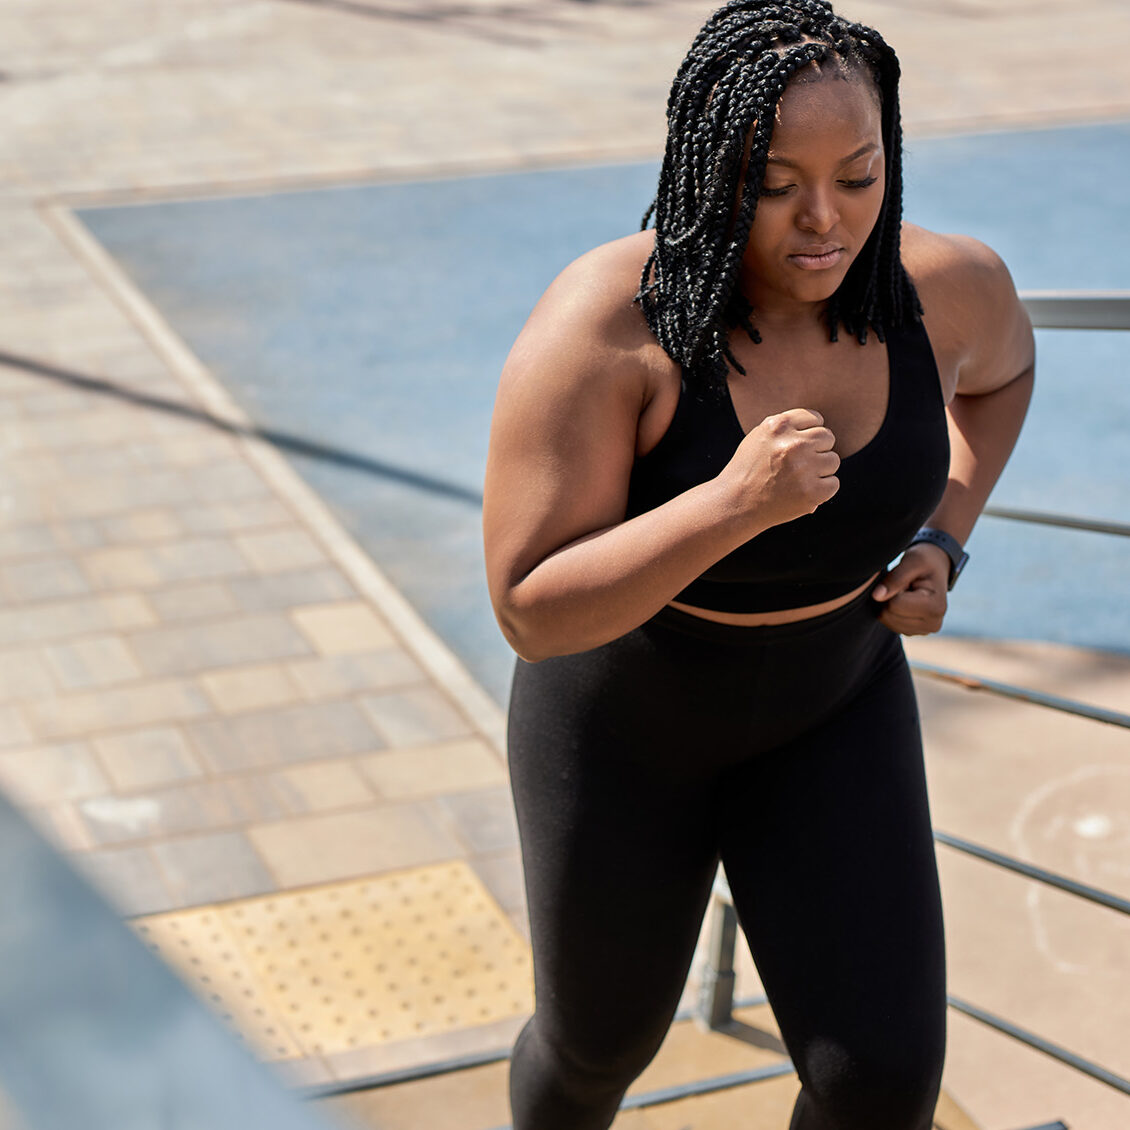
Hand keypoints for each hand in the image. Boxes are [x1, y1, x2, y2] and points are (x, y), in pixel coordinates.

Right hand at [722, 408, 840, 530]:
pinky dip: (822, 489)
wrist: (735, 504)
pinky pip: (833, 483)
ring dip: (820, 469)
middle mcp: (793, 444)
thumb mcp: (759, 436)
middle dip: (816, 449)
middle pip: (827, 437)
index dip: (807, 432)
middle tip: (798, 464)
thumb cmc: (749, 469)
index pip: (815, 418)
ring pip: (833, 460)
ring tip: (798, 478)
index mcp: (778, 425)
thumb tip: (820, 423)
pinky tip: (802, 491)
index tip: (797, 445)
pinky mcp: (811, 492)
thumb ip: (787, 427)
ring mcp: (803, 469)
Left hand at [871, 543, 949, 635]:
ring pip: (886, 620)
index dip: (893, 588)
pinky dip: (890, 610)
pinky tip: (903, 600)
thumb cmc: (925, 562)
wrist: (935, 568)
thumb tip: (876, 596)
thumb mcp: (913, 561)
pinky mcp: (912, 632)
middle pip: (888, 615)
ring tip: (905, 591)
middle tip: (905, 585)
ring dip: (889, 603)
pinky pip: (887, 623)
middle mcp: (933, 624)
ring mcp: (922, 631)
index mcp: (936, 607)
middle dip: (890, 596)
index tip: (907, 580)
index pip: (894, 605)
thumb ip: (895, 578)